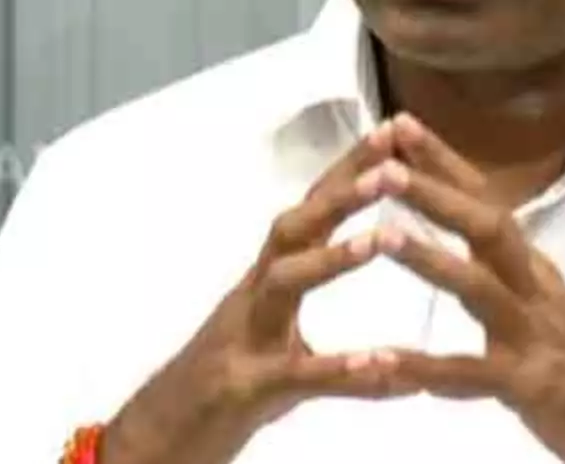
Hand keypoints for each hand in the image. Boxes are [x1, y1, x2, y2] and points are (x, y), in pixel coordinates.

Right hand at [101, 122, 409, 463]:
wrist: (155, 444)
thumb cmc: (228, 393)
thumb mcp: (289, 367)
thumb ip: (342, 362)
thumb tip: (409, 371)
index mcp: (270, 281)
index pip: (312, 211)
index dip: (349, 170)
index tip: (394, 132)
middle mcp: (254, 295)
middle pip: (296, 227)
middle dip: (343, 191)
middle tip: (392, 162)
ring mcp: (244, 337)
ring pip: (284, 283)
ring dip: (335, 258)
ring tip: (386, 239)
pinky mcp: (242, 388)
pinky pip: (294, 373)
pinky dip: (339, 367)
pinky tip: (381, 361)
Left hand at [369, 114, 564, 463]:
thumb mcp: (545, 303)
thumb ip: (504, 270)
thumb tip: (464, 226)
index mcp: (532, 268)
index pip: (486, 200)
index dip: (445, 162)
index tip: (399, 124)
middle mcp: (535, 289)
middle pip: (487, 227)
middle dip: (436, 193)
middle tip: (384, 164)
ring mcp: (534, 335)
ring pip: (480, 288)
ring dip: (430, 259)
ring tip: (379, 235)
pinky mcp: (530, 385)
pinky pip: (471, 373)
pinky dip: (423, 365)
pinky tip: (380, 360)